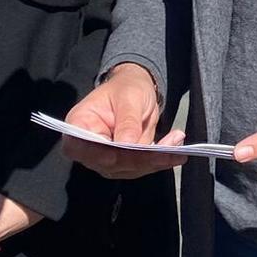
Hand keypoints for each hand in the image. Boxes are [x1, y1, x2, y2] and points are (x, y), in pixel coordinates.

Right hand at [62, 64, 182, 179]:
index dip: (98, 154)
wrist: (136, 90)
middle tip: (165, 151)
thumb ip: (127, 122)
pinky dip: (161, 160)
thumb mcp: (129, 98)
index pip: (80, 146)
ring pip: (129, 168)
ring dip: (155, 160)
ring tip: (176, 144)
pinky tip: (177, 153)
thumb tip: (126, 145)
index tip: (119, 155)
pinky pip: (142, 167)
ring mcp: (106, 158)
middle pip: (109, 162)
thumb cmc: (126, 87)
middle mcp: (88, 146)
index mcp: (79, 124)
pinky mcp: (124, 163)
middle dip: (139, 159)